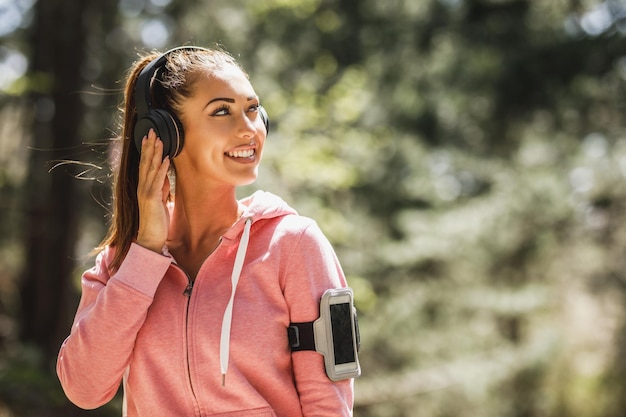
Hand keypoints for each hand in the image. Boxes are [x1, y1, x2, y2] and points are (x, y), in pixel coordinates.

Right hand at [136, 129, 170, 252]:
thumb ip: (161, 187)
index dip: (147, 150)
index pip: (145, 164)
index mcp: (144, 187)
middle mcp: (143, 187)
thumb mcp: (160, 200)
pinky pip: (157, 181)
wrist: (150, 237)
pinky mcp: (152, 199)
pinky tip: (165, 159)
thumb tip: (165, 176)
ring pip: (150, 168)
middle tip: (152, 131)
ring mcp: (146, 192)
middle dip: (149, 146)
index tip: (150, 137)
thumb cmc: (156, 220)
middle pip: (145, 162)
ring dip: (155, 153)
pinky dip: (161, 169)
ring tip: (159, 140)